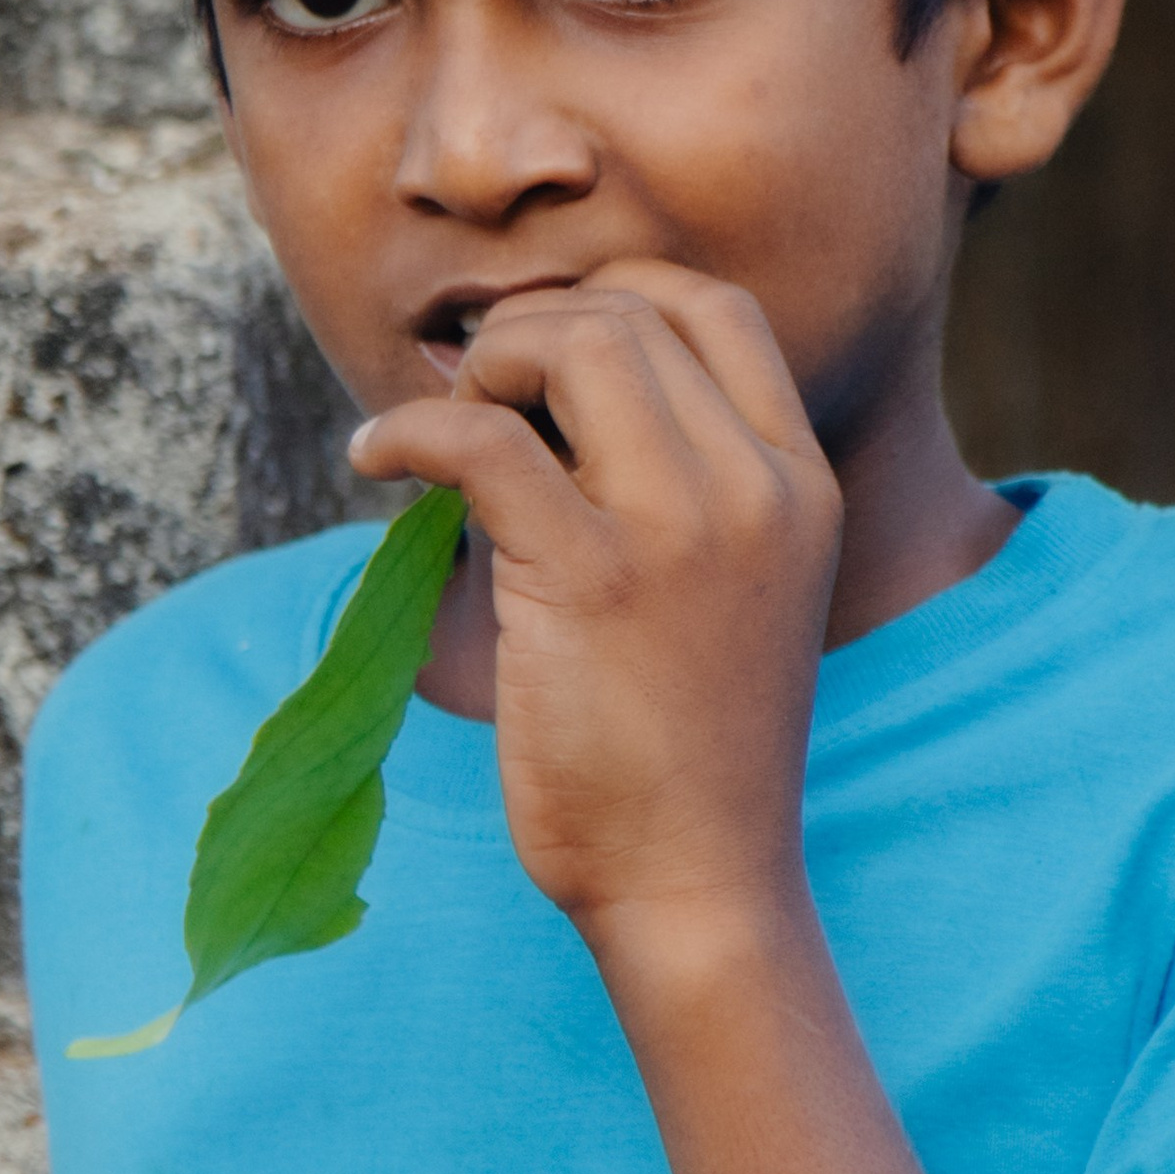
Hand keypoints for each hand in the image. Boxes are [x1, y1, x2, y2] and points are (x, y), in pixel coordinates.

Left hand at [348, 262, 842, 951]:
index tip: (544, 347)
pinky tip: (374, 460)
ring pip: (569, 345)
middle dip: (527, 332)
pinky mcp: (592, 580)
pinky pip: (481, 442)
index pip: (715, 308)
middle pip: (628, 313)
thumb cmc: (690, 746)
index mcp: (800, 485)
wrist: (697, 879)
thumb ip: (671, 485)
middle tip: (474, 398)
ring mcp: (681, 529)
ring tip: (442, 430)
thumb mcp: (730, 589)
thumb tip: (529, 386)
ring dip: (481, 369)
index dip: (613, 294)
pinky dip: (408, 429)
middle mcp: (756, 489)